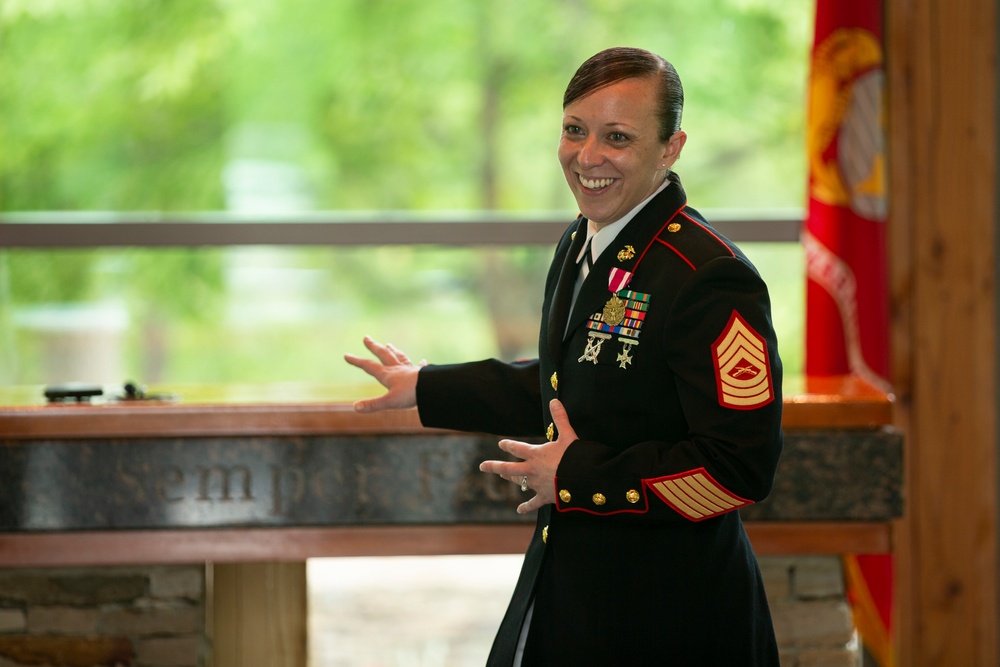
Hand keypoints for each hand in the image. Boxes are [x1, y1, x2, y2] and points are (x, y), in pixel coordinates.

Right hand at [343, 336, 424, 411]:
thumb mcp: (389, 402)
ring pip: (400, 358)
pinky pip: (420, 367)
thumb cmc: (411, 395)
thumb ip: (373, 405)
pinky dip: (420, 364)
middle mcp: (398, 369)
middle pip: (384, 355)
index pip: (369, 366)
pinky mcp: (423, 374)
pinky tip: (423, 361)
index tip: (346, 355)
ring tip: (389, 344)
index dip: (357, 361)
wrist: (433, 388)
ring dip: (393, 351)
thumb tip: (355, 407)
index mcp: (388, 375)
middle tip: (366, 337)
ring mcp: (411, 370)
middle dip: (374, 347)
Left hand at [479, 399, 577, 513]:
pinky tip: (519, 510)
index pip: (517, 448)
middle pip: (508, 468)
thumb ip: (560, 418)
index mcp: (535, 454)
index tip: (501, 443)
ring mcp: (536, 484)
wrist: (582, 480)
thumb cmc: (574, 456)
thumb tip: (554, 400)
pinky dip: (526, 507)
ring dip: (511, 479)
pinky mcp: (544, 496)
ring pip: (519, 482)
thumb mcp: (568, 435)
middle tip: (482, 466)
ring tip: (503, 476)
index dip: (508, 445)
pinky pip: (532, 503)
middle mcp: (531, 469)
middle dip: (494, 466)